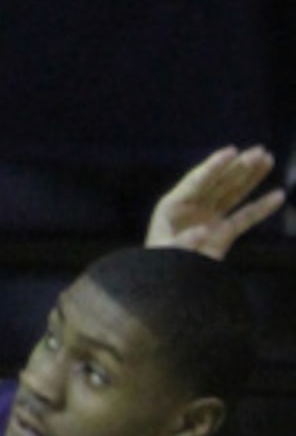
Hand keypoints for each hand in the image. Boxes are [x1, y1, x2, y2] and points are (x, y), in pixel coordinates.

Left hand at [144, 146, 283, 257]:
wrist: (162, 284)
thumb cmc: (158, 264)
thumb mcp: (165, 252)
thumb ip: (184, 242)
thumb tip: (204, 230)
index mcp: (173, 205)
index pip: (197, 180)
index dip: (214, 166)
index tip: (231, 151)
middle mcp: (192, 207)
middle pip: (219, 182)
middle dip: (239, 166)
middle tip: (259, 151)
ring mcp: (209, 218)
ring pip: (233, 193)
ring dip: (251, 177)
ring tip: (268, 158)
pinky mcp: (223, 234)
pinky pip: (245, 218)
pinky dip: (261, 208)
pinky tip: (278, 196)